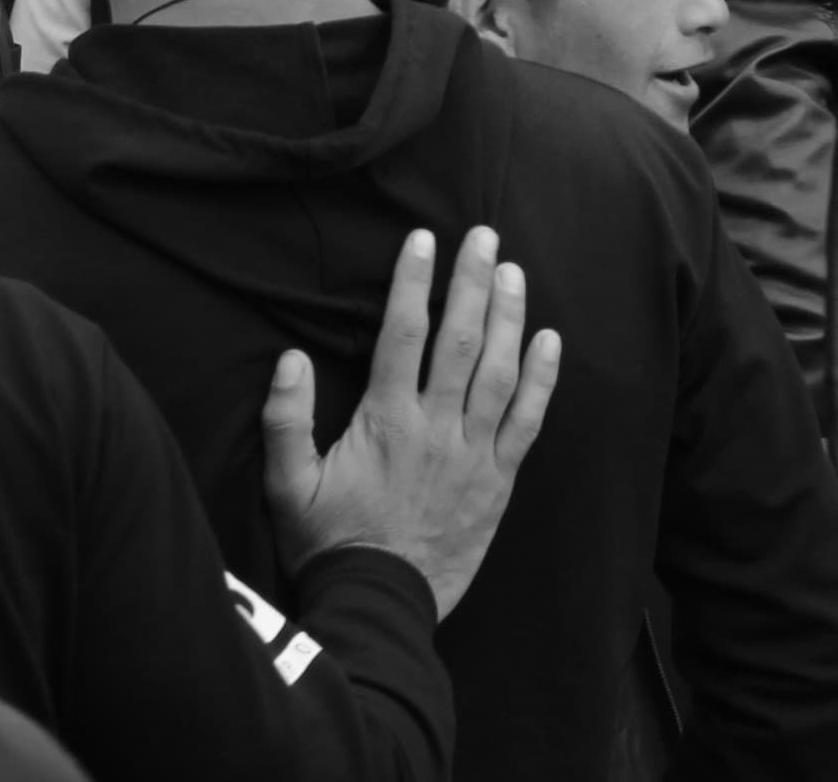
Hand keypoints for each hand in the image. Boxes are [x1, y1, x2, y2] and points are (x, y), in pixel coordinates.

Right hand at [264, 228, 558, 617]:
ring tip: (513, 270)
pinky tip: (550, 340)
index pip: (402, 335)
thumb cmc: (328, 542)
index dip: (414, 282)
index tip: (423, 239)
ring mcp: (473, 451)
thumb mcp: (286, 486)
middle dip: (473, 281)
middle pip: (461, 340)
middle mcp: (436, 427)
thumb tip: (289, 359)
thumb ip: (286, 421)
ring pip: (501, 371)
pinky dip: (544, 379)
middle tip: (484, 234)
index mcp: (385, 422)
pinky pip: (528, 420)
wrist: (378, 602)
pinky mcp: (500, 477)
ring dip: (510, 316)